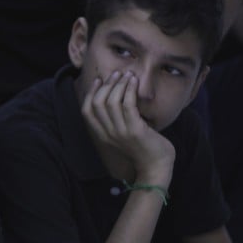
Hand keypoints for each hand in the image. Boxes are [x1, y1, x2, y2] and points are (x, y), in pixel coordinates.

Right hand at [81, 71, 174, 185]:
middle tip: (116, 74)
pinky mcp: (135, 130)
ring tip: (127, 74)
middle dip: (106, 85)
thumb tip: (117, 100)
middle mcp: (108, 134)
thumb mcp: (123, 136)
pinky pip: (128, 104)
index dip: (91, 93)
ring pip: (112, 101)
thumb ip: (116, 122)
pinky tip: (134, 82)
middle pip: (98, 103)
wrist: (156, 168)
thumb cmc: (143, 150)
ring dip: (119, 84)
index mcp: (102, 136)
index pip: (86, 111)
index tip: (99, 80)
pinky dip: (129, 90)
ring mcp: (121, 132)